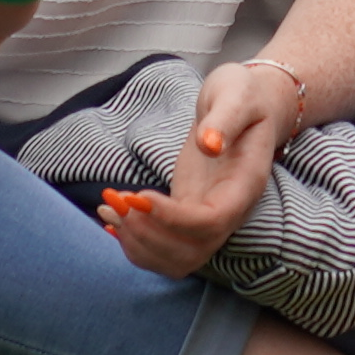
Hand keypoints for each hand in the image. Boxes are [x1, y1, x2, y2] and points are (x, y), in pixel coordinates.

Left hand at [93, 60, 301, 276]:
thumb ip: (225, 118)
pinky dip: (134, 241)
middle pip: (191, 252)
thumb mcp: (238, 95)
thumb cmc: (243, 96)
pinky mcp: (187, 212)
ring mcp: (207, 216)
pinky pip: (163, 246)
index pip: (210, 223)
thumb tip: (209, 144)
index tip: (140, 194)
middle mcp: (228, 211)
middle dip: (148, 236)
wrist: (246, 104)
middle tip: (118, 201)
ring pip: (175, 260)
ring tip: (108, 209)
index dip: (172, 219)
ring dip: (137, 244)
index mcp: (244, 186)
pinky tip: (111, 218)